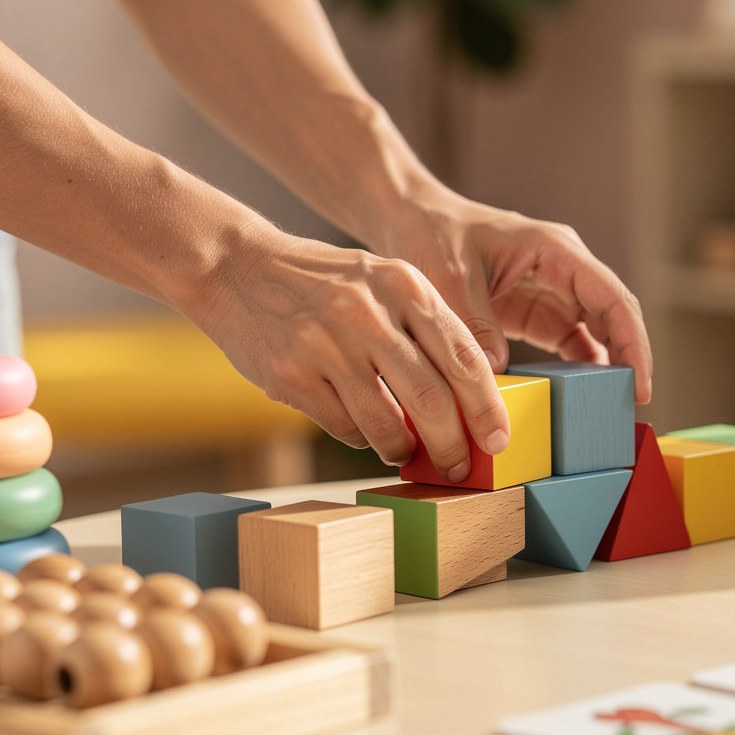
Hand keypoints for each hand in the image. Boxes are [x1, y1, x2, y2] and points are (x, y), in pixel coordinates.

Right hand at [194, 221, 509, 481]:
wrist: (237, 267)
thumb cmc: (324, 282)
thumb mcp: (383, 281)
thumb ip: (425, 328)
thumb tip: (467, 399)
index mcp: (403, 284)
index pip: (463, 356)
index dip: (487, 407)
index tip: (498, 440)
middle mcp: (367, 312)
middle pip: (432, 399)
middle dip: (454, 445)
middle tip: (460, 467)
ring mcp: (326, 345)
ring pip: (387, 423)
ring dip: (405, 450)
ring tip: (408, 453)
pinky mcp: (291, 375)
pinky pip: (344, 428)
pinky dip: (363, 440)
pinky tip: (364, 431)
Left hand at [376, 190, 652, 403]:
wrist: (411, 221)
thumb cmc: (434, 233)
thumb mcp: (451, 276)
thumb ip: (475, 323)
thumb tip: (497, 371)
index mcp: (556, 251)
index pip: (612, 298)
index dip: (633, 342)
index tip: (639, 383)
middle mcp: (564, 270)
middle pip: (612, 318)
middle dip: (627, 361)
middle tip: (626, 408)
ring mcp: (552, 292)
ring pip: (594, 334)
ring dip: (602, 370)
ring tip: (603, 411)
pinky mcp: (534, 312)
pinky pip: (566, 345)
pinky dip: (572, 372)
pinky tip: (569, 400)